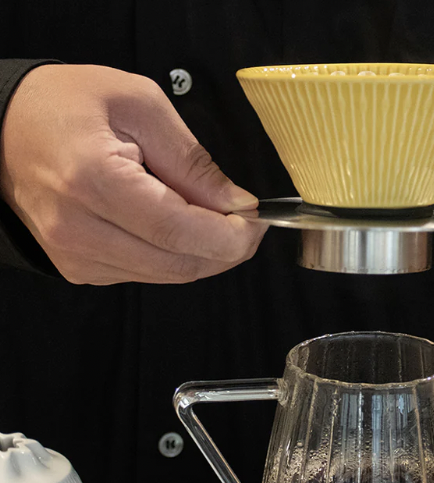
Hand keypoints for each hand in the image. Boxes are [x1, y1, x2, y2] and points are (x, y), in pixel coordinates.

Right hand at [0, 64, 267, 284]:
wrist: (4, 127)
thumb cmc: (63, 105)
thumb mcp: (139, 105)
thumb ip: (193, 160)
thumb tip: (236, 203)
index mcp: (93, 181)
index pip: (179, 231)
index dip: (231, 235)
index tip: (257, 220)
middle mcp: (79, 230)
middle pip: (179, 264)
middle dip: (228, 249)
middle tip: (248, 223)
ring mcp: (76, 256)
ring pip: (168, 276)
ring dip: (205, 254)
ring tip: (216, 219)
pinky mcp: (79, 268)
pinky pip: (146, 274)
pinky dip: (175, 256)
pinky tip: (178, 227)